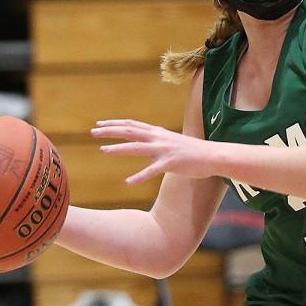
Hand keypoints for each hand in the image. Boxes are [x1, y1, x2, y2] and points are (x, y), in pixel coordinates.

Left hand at [92, 119, 212, 183]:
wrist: (213, 155)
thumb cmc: (194, 151)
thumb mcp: (173, 141)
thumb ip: (159, 141)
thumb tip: (149, 141)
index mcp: (158, 133)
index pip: (132, 125)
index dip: (115, 124)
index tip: (100, 124)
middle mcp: (159, 138)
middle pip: (130, 131)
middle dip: (110, 131)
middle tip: (92, 132)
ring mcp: (164, 150)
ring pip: (136, 148)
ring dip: (118, 148)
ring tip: (102, 150)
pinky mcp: (171, 163)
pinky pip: (152, 170)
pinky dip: (139, 176)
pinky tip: (128, 182)